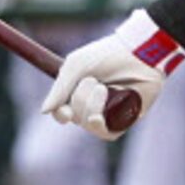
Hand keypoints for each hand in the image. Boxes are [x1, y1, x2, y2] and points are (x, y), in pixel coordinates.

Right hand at [39, 8, 181, 141]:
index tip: (65, 112)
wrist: (140, 52)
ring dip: (92, 106)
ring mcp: (111, 114)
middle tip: (93, 80)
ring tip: (103, 87)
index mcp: (80, 92)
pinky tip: (105, 106)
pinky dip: (103, 120)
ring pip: (90, 125)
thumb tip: (44, 111)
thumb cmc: (108, 54)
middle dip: (80, 99)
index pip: (63, 113)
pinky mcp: (126, 119)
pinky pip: (107, 132)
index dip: (61, 115)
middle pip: (75, 118)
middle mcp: (95, 105)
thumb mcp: (77, 66)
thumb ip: (60, 88)